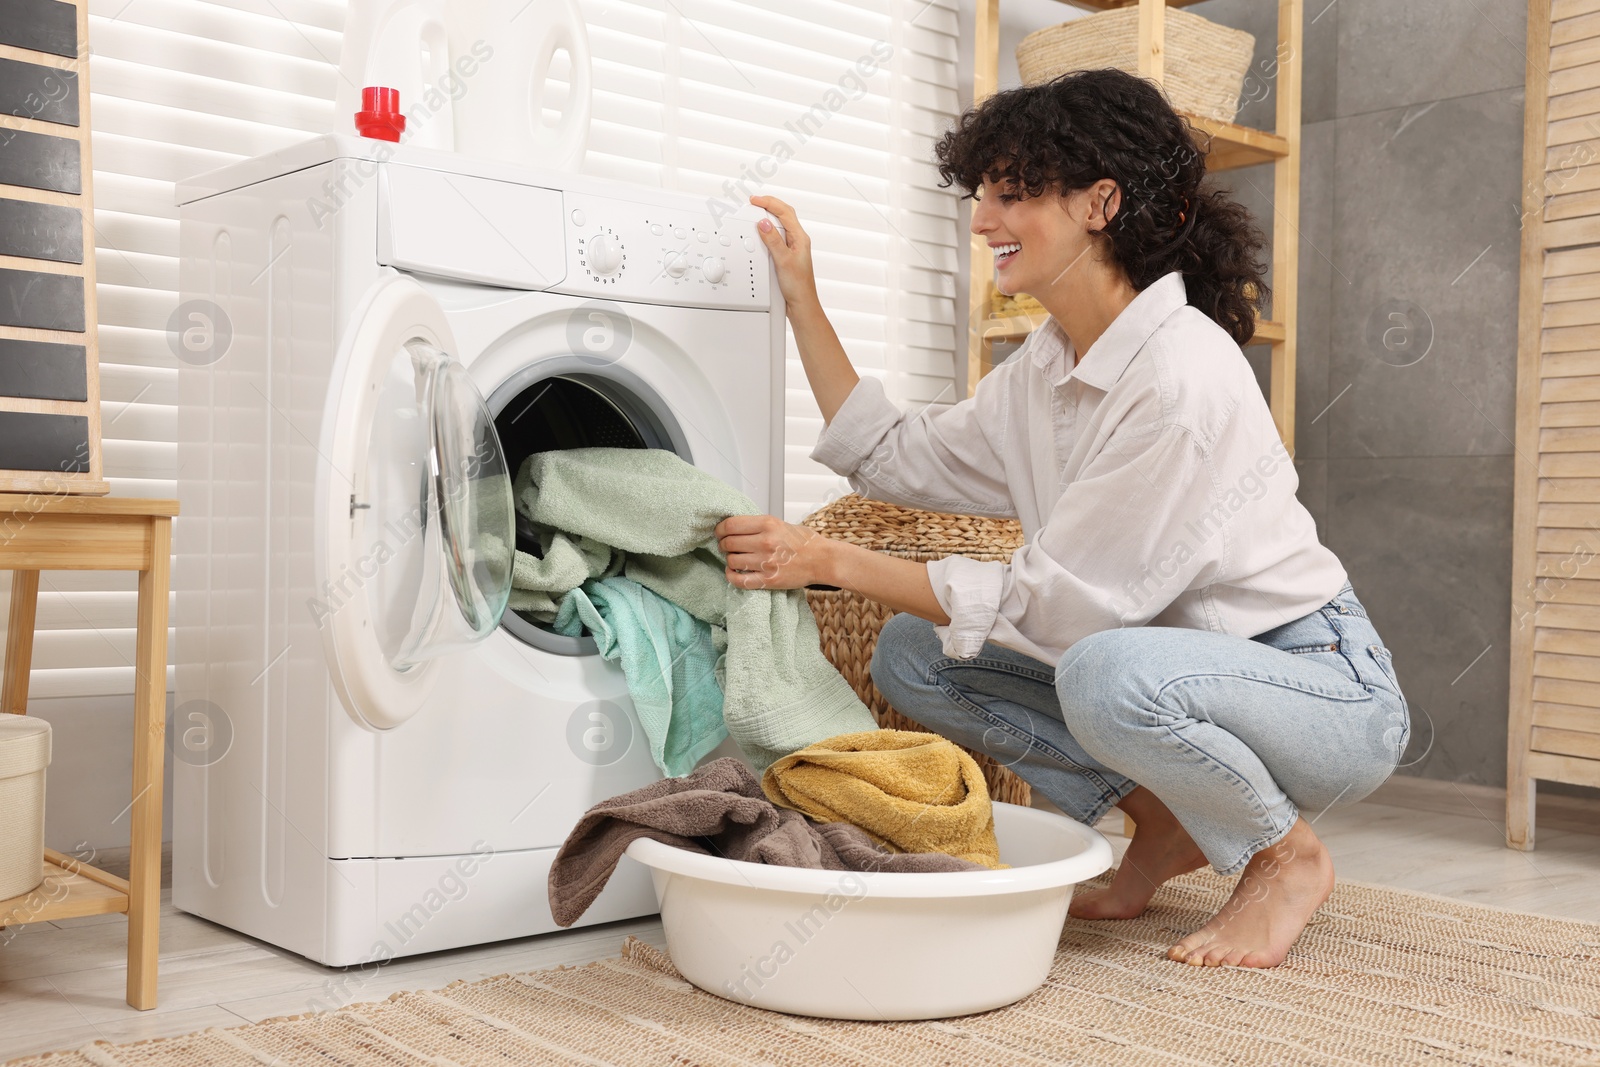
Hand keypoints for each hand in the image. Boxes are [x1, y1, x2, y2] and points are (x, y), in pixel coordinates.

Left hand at [714, 513, 835, 589]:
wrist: (823, 560)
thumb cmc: (804, 542)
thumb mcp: (781, 523)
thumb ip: (758, 525)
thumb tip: (734, 527)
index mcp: (768, 524)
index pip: (730, 525)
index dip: (720, 529)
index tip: (720, 532)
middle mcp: (765, 542)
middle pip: (728, 543)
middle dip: (723, 544)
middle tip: (726, 546)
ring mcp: (766, 562)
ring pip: (732, 560)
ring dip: (730, 559)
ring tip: (736, 558)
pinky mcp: (768, 580)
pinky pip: (739, 580)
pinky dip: (731, 575)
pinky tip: (733, 571)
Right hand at [749, 195, 819, 310]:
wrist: (801, 304)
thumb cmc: (798, 286)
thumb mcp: (783, 261)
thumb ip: (773, 241)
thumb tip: (764, 224)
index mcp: (800, 238)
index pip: (785, 212)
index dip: (769, 203)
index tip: (755, 200)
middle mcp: (797, 240)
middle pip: (784, 214)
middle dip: (769, 204)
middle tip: (755, 202)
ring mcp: (792, 247)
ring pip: (781, 224)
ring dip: (769, 215)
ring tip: (757, 211)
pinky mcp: (786, 255)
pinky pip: (777, 236)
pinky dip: (768, 229)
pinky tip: (762, 232)